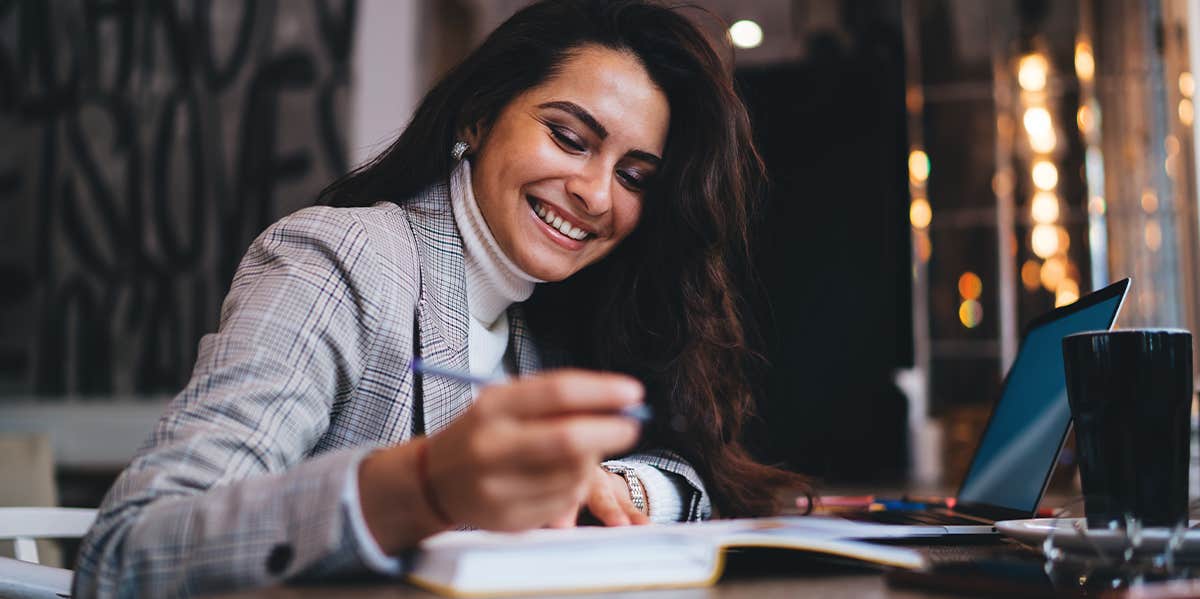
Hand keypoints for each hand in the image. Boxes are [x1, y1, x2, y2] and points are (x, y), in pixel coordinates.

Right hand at [359, 368, 644, 551]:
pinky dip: (575, 486)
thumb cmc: (482, 432)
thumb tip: (617, 399)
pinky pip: (564, 501)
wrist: (433, 481)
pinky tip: (561, 476)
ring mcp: (498, 487)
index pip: (557, 393)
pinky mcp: (508, 519)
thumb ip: (553, 398)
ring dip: (593, 460)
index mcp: (491, 408)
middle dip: (611, 430)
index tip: (632, 392)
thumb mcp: (504, 402)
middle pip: (568, 439)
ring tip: (585, 451)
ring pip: (572, 474)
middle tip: (631, 426)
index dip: (602, 391)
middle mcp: (491, 447)